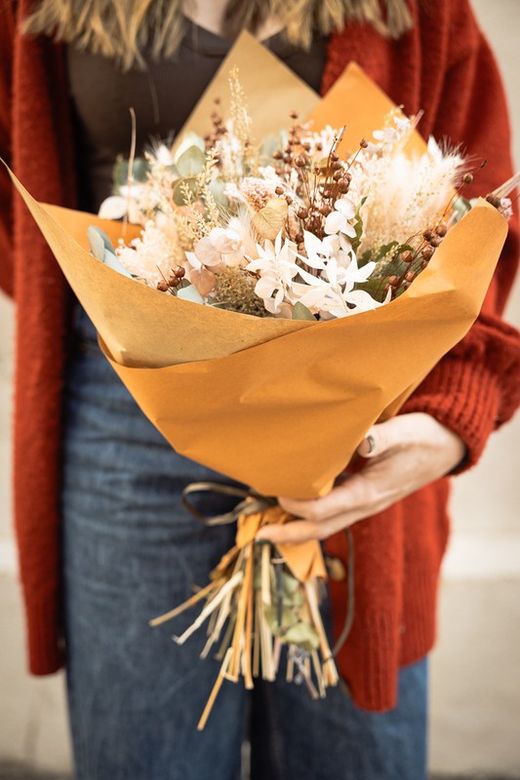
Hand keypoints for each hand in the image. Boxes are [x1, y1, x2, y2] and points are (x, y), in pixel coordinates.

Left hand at [256, 413, 465, 544]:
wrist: (446, 448)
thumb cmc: (423, 437)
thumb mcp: (405, 431)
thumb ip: (381, 436)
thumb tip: (361, 440)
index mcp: (369, 493)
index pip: (323, 509)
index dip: (295, 505)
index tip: (274, 490)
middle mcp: (364, 505)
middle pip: (320, 529)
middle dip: (289, 534)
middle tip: (259, 535)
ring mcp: (364, 505)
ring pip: (325, 525)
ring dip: (296, 528)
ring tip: (267, 524)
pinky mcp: (363, 498)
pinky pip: (332, 514)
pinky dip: (309, 514)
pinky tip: (293, 502)